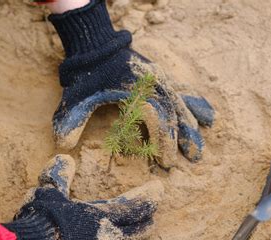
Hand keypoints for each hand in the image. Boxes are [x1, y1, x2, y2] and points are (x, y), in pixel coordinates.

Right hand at [4, 155, 163, 239]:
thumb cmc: (41, 223)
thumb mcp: (49, 194)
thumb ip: (60, 175)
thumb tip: (65, 157)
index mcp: (103, 217)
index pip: (138, 207)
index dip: (151, 198)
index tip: (158, 190)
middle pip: (143, 229)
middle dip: (148, 220)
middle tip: (149, 215)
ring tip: (143, 236)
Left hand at [48, 0, 214, 166]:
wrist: (96, 44)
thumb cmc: (87, 73)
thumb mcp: (76, 97)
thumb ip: (72, 120)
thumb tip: (63, 146)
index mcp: (137, 94)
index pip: (158, 122)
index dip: (163, 144)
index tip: (166, 163)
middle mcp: (154, 87)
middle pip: (174, 116)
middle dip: (182, 139)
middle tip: (191, 159)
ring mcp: (160, 80)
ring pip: (182, 104)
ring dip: (193, 125)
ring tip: (201, 144)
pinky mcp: (160, 77)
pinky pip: (183, 91)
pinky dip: (195, 103)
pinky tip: (207, 115)